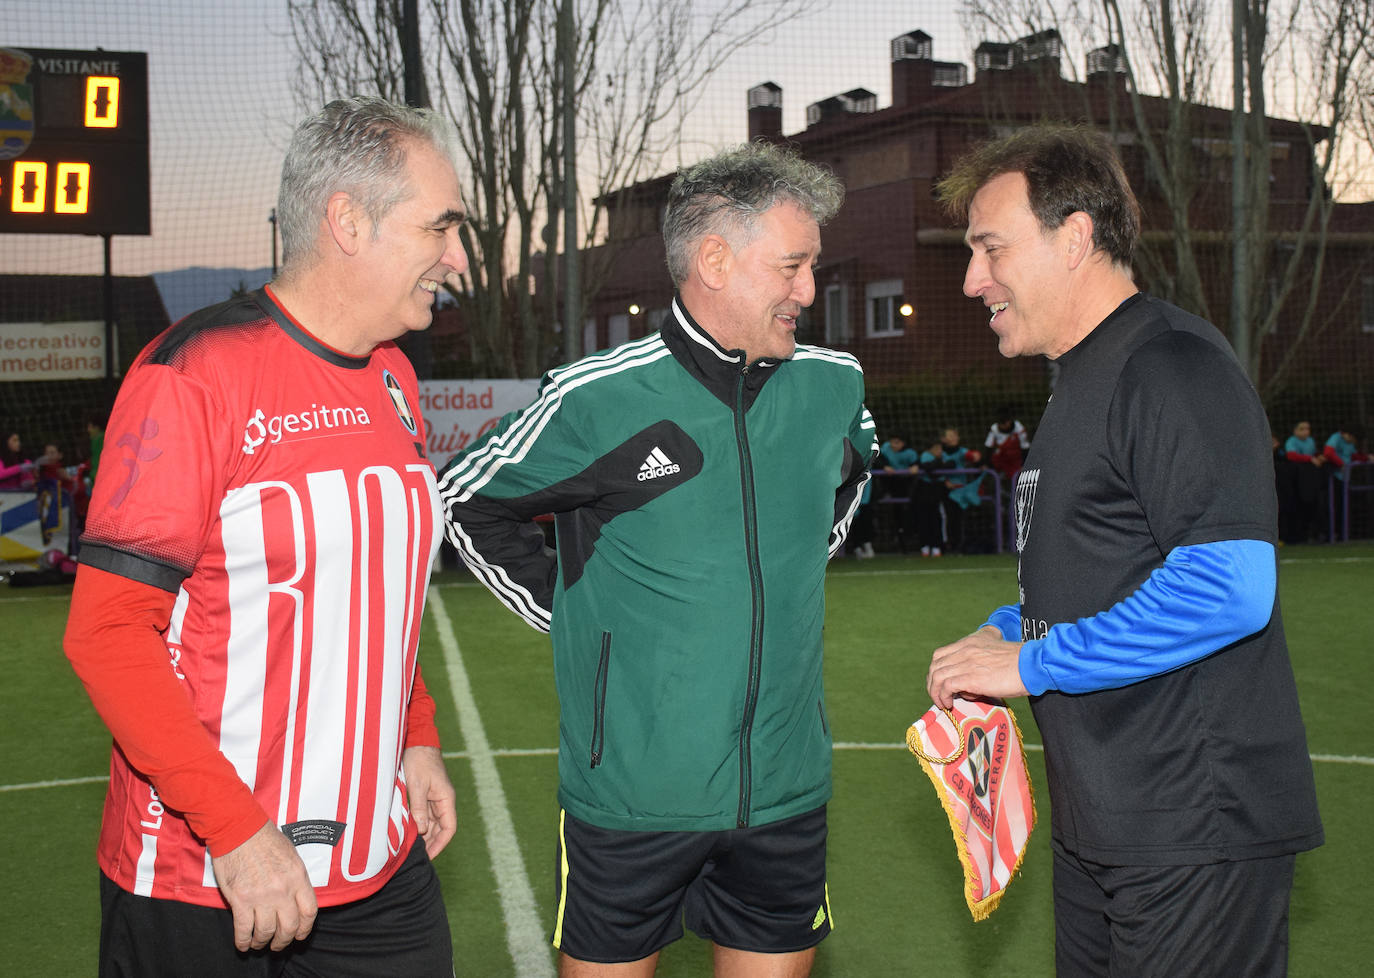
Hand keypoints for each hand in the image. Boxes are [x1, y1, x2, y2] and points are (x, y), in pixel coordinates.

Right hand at [211, 821, 316, 951]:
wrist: (239, 830)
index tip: (300, 935)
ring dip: (263, 942)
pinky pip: (244, 929)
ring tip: (260, 944)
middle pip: (289, 926)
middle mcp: (283, 889)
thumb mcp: (292, 854)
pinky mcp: (240, 900)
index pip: (309, 911)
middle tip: (279, 944)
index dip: (305, 928)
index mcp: (298, 877)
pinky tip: (243, 944)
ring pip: (267, 932)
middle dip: (284, 940)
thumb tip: (297, 897)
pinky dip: (244, 941)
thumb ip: (296, 878)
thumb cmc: (265, 838)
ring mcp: (261, 896)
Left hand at [403, 745, 456, 858]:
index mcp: (446, 799)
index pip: (449, 828)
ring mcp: (435, 799)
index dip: (440, 844)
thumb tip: (422, 831)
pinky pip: (426, 815)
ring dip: (426, 836)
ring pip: (433, 823)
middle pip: (442, 828)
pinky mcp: (427, 795)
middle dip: (432, 843)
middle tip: (418, 857)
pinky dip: (420, 825)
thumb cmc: (419, 761)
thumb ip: (419, 808)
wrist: (418, 743)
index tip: (429, 856)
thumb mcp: (417, 786)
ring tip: (413, 849)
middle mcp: (443, 801)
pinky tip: (411, 833)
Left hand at [927, 626, 1028, 709]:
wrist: (1032, 665)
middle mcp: (965, 649)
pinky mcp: (971, 678)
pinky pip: (946, 686)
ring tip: (943, 703)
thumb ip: (984, 655)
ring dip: (935, 692)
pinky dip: (943, 696)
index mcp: (970, 641)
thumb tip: (973, 679)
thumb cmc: (1020, 663)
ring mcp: (967, 663)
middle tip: (939, 696)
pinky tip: (949, 704)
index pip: (941, 654)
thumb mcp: (997, 649)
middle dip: (933, 683)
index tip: (942, 684)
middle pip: (935, 666)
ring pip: (937, 676)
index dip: (936, 670)